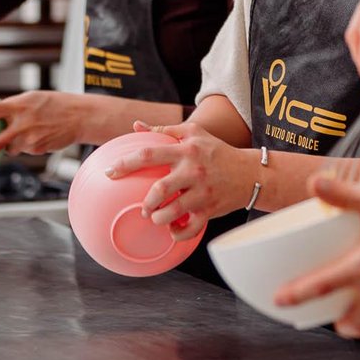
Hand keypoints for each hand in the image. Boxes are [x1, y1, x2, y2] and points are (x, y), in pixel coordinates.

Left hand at [0, 90, 81, 166]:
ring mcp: (29, 140)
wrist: (80, 116)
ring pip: (8, 147)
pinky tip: (40, 134)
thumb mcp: (30, 98)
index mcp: (17, 106)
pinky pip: (22, 149)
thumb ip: (10, 108)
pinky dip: (26, 143)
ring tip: (31, 128)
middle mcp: (22, 124)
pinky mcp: (36, 150)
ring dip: (12, 141)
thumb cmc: (53, 104)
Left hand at [103, 120, 251, 240]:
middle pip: (160, 189)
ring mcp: (202, 192)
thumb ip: (163, 130)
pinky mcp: (210, 210)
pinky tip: (172, 229)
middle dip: (145, 202)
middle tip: (141, 207)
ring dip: (157, 218)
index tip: (110, 172)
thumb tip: (136, 126)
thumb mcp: (193, 133)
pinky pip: (190, 228)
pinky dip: (177, 233)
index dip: (126, 163)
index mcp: (185, 150)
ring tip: (154, 217)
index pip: (149, 154)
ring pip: (172, 212)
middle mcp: (193, 171)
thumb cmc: (216, 151)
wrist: (249, 172)